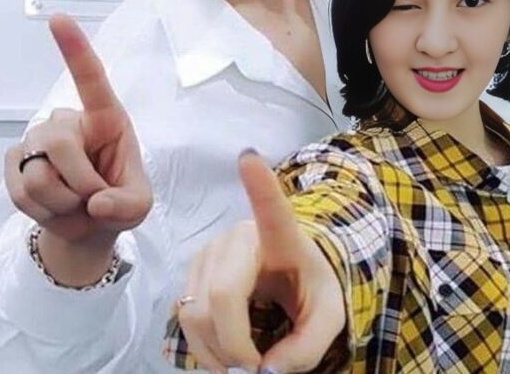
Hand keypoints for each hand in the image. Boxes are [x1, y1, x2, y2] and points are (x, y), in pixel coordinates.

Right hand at [4, 15, 151, 282]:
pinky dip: (43, 212)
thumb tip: (96, 203)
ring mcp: (38, 141)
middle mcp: (70, 122)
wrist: (90, 225)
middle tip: (95, 200)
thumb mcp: (138, 206)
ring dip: (62, 203)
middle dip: (79, 184)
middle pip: (59, 145)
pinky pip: (20, 191)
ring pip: (37, 174)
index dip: (75, 49)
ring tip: (77, 204)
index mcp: (107, 119)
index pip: (91, 80)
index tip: (59, 18)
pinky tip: (57, 207)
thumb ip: (126, 206)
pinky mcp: (15, 162)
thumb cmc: (119, 201)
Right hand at [177, 152, 345, 373]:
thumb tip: (267, 373)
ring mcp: (209, 250)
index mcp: (281, 235)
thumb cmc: (310, 287)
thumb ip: (305, 348)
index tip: (249, 157)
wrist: (291, 277)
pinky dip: (203, 348)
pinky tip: (224, 352)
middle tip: (256, 371)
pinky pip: (183, 316)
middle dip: (235, 349)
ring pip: (195, 312)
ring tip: (244, 364)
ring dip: (217, 354)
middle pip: (220, 298)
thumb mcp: (325, 319)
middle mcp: (238, 235)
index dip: (259, 184)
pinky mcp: (192, 269)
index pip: (270, 207)